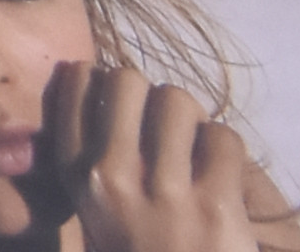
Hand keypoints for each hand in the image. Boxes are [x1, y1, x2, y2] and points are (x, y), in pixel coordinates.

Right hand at [50, 67, 285, 251]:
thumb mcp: (95, 216)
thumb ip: (91, 163)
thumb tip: (89, 83)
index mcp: (78, 180)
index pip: (74, 88)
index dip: (97, 82)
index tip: (114, 100)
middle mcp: (112, 177)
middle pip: (127, 81)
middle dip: (148, 96)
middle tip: (162, 126)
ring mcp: (166, 192)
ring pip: (178, 102)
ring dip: (191, 120)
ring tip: (194, 148)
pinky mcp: (218, 206)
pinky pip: (223, 139)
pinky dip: (225, 150)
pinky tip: (220, 174)